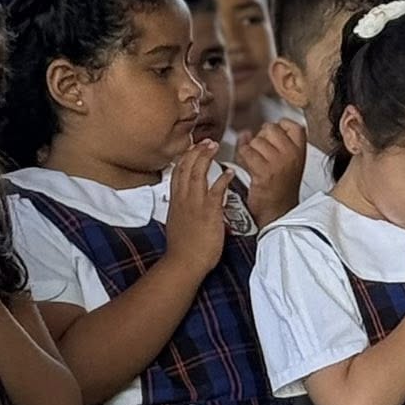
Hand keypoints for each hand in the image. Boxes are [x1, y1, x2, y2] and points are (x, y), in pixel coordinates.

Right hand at [164, 142, 235, 280]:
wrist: (184, 263)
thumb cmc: (183, 249)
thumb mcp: (178, 225)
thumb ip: (183, 213)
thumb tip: (188, 209)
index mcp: (175, 202)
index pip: (177, 173)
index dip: (184, 158)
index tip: (192, 149)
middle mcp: (183, 199)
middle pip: (186, 167)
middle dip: (195, 151)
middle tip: (205, 141)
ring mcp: (195, 204)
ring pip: (197, 173)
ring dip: (206, 157)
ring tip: (214, 146)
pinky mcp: (208, 211)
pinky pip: (216, 189)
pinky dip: (222, 178)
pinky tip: (229, 172)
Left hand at [237, 120, 305, 226]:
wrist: (277, 214)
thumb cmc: (279, 190)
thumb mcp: (287, 163)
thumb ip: (273, 144)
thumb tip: (247, 132)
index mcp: (300, 151)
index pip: (292, 125)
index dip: (278, 127)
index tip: (272, 136)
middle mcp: (292, 155)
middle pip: (270, 129)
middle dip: (260, 138)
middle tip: (260, 152)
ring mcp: (279, 162)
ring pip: (256, 140)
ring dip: (250, 149)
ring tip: (253, 161)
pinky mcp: (264, 172)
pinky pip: (247, 152)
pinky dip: (242, 156)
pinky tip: (246, 164)